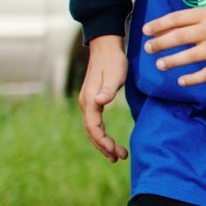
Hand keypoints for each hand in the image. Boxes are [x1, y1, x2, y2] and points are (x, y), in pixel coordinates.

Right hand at [77, 34, 129, 162]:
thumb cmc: (113, 60)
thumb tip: (100, 102)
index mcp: (89, 100)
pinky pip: (95, 123)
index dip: (104, 142)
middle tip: (120, 157)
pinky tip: (110, 141)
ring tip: (117, 155)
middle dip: (104, 147)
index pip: (94, 127)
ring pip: (92, 129)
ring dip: (103, 143)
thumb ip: (108, 89)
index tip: (116, 152)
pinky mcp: (93, 100)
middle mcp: (86, 103)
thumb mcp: (114, 74)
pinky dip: (102, 135)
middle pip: (91, 132)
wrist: (106, 47)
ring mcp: (88, 102)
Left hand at [142, 7, 205, 86]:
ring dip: (172, 60)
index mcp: (205, 16)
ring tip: (160, 65)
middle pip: (182, 37)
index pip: (177, 18)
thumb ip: (181, 24)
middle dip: (161, 43)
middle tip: (148, 48)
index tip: (145, 31)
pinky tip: (181, 81)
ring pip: (191, 55)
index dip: (159, 24)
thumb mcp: (204, 19)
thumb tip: (153, 32)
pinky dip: (193, 78)